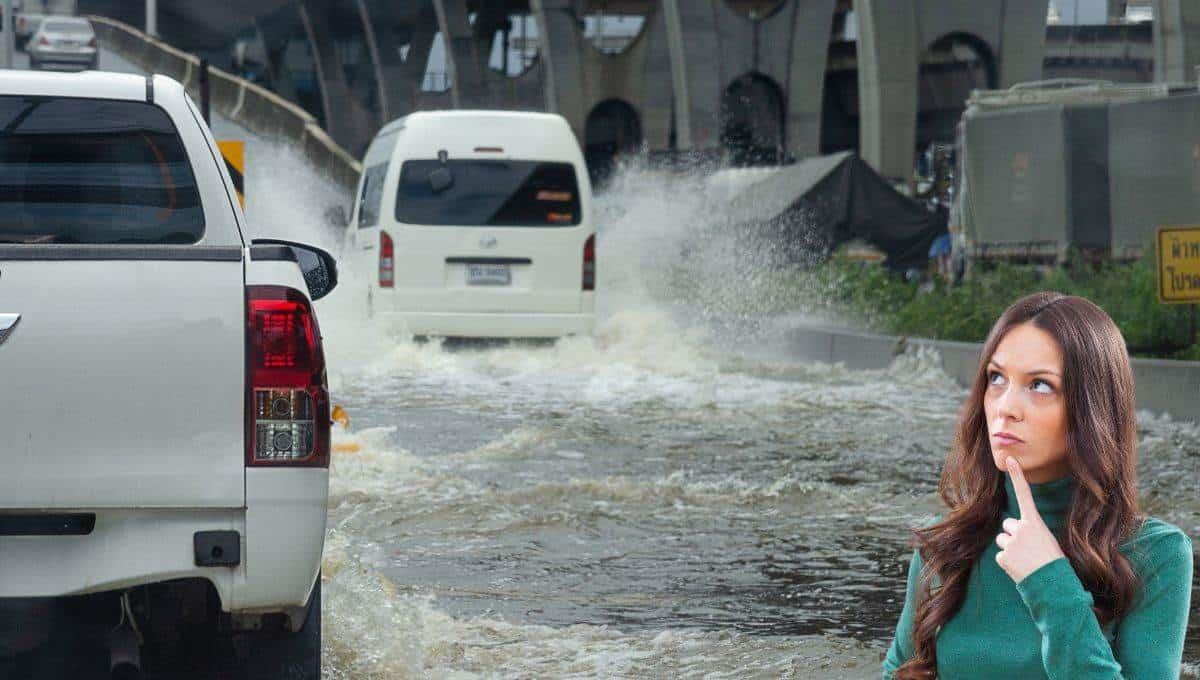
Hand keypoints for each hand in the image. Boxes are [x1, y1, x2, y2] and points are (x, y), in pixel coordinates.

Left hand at [995, 456, 1066, 583]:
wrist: (1053, 585)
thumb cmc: (1054, 562)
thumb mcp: (1047, 541)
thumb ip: (1031, 532)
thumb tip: (1016, 533)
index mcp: (1035, 523)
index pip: (1025, 495)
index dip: (1017, 476)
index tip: (1009, 459)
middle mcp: (1020, 529)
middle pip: (1008, 525)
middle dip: (1014, 535)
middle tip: (1029, 549)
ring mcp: (1010, 542)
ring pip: (1002, 540)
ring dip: (1010, 548)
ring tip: (1025, 559)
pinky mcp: (1003, 557)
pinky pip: (1000, 556)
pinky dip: (1008, 563)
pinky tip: (1020, 568)